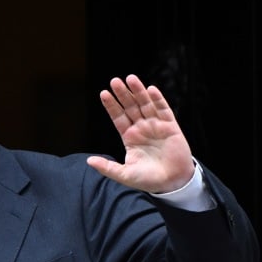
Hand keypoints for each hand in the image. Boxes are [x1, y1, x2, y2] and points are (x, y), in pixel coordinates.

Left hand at [86, 74, 194, 193]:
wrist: (172, 183)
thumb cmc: (148, 179)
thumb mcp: (124, 174)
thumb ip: (107, 167)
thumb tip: (89, 161)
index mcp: (129, 137)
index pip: (118, 117)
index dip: (112, 106)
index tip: (104, 93)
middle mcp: (142, 129)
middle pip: (130, 107)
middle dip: (123, 94)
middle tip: (115, 81)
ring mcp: (156, 126)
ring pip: (146, 105)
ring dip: (139, 92)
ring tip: (130, 78)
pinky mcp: (171, 127)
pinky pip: (164, 110)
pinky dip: (158, 99)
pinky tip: (151, 89)